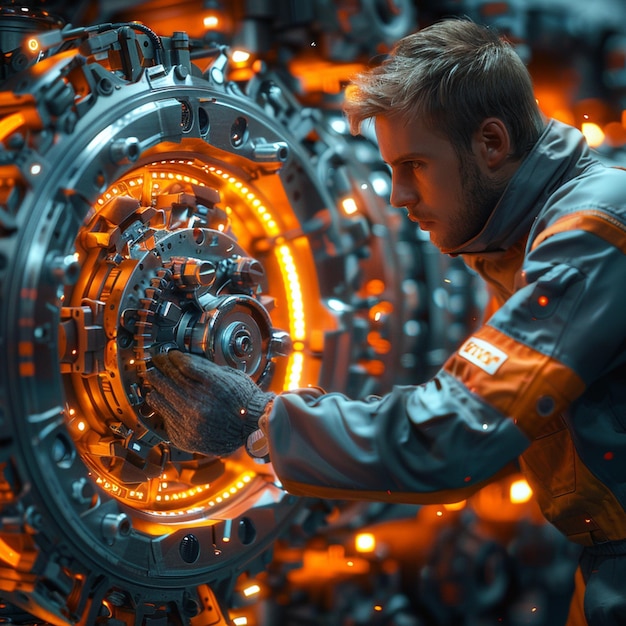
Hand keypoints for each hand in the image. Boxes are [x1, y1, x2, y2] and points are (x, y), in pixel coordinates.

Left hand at [143, 350, 273, 456]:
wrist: (253, 427)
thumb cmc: (245, 399)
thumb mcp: (230, 375)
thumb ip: (206, 368)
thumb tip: (182, 359)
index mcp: (214, 385)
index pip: (184, 365)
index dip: (172, 358)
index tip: (167, 354)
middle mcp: (201, 404)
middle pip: (169, 380)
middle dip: (160, 368)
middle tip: (155, 362)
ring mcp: (191, 422)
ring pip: (162, 400)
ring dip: (155, 387)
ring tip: (153, 380)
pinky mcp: (186, 437)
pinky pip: (166, 418)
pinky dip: (161, 407)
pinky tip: (159, 399)